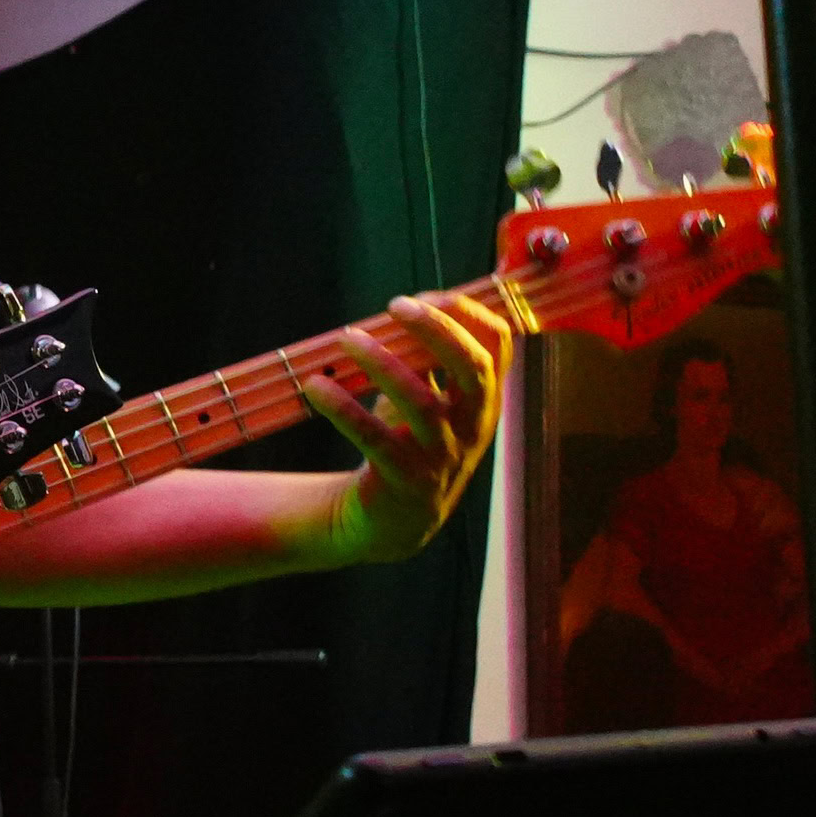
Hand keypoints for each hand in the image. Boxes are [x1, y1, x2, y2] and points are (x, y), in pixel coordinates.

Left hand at [304, 294, 511, 563]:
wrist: (394, 521)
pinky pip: (374, 439)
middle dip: (439, 330)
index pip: (498, 347)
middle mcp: (471, 427)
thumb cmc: (411, 444)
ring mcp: (441, 457)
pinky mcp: (403, 480)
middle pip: (473, 370)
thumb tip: (410, 305)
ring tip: (347, 337)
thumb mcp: (431, 402)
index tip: (428, 295)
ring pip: (422, 404)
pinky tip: (316, 386)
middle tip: (396, 304)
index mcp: (483, 401)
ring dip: (383, 364)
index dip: (468, 313)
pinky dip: (344, 409)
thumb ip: (430, 361)